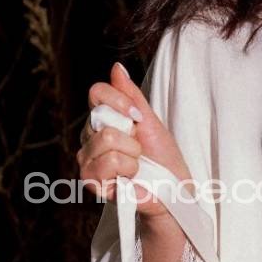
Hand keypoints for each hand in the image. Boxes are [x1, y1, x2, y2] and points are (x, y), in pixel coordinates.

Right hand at [77, 61, 192, 216]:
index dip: (120, 101)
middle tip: (139, 149)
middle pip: (100, 117)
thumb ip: (132, 97)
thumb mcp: (151, 123)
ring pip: (104, 140)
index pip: (96, 93)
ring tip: (136, 166)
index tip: (138, 117)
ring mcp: (88, 160)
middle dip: (130, 134)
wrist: (173, 194)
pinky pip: (105, 163)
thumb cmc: (164, 161)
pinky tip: (130, 178)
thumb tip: (116, 67)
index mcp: (103, 121)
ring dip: (131, 154)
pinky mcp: (92, 182)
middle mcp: (90, 138)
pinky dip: (127, 169)